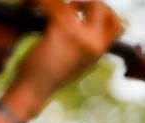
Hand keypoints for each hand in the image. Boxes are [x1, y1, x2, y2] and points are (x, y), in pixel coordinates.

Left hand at [1, 0, 122, 122]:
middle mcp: (93, 43)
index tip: (86, 10)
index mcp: (98, 52)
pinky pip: (50, 3)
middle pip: (102, 8)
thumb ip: (82, 44)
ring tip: (37, 5)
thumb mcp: (73, 63)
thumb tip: (79, 23)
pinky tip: (27, 5)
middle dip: (85, 2)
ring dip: (53, 2)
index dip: (106, 12)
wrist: (33, 91)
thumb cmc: (46, 79)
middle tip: (65, 7)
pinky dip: (35, 1)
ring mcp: (78, 35)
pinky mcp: (60, 28)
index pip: (118, 25)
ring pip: (72, 3)